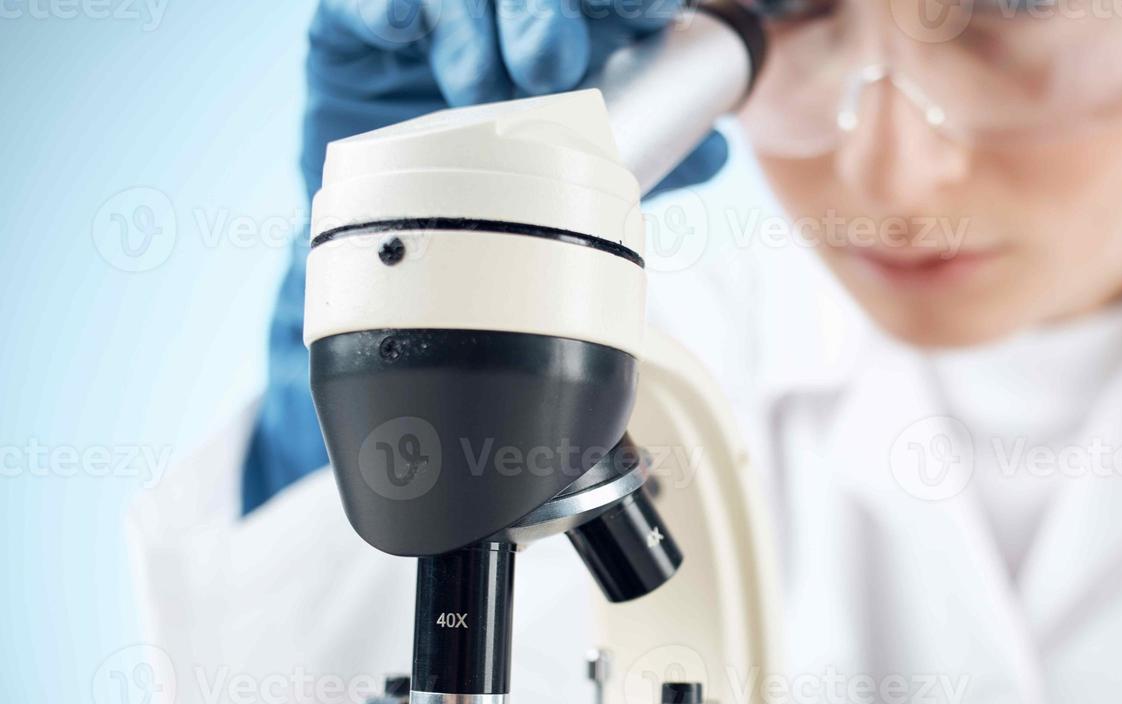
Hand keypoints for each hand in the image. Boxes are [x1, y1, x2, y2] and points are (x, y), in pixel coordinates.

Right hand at [302, 0, 727, 199]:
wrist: (390, 220)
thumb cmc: (490, 178)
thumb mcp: (574, 174)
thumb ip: (645, 156)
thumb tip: (720, 153)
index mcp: (563, 26)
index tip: (646, 10)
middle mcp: (500, 9)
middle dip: (543, 9)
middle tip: (549, 62)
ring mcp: (432, 12)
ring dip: (470, 22)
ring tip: (474, 82)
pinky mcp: (356, 25)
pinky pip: (360, 3)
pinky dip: (384, 8)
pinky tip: (400, 26)